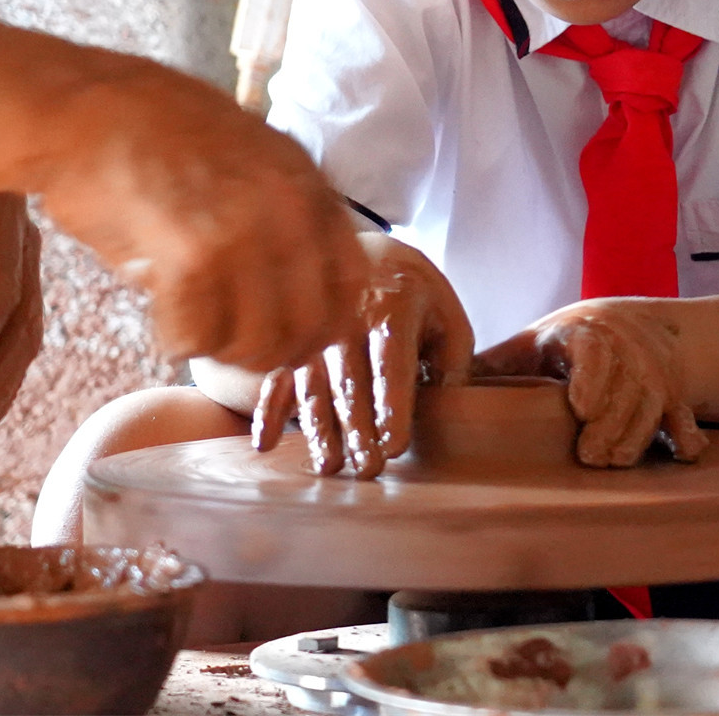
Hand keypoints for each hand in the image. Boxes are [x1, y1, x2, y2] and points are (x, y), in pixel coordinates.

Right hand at [35, 58, 364, 372]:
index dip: (323, 326)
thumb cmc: (153, 132)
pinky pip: (197, 337)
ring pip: (254, 343)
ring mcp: (244, 234)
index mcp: (307, 184)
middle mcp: (289, 210)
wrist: (80, 110)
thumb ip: (284, 212)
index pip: (352, 286)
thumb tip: (298, 287)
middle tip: (231, 344)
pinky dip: (176, 338)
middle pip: (307, 328)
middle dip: (269, 350)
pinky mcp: (191, 259)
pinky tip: (160, 314)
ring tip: (192, 323)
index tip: (294, 338)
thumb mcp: (249, 154)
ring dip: (220, 347)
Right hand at [251, 233, 474, 477]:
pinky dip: (268, 412)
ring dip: (319, 430)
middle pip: (350, 384)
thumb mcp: (446, 311)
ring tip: (330, 467)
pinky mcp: (293, 346)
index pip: (390, 365)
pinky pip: (276, 380)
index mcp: (391, 310)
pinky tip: (265, 444)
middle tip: (368, 469)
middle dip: (357, 430)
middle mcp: (345, 322)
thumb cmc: (411, 291)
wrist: (360, 249)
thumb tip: (449, 405)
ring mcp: (313, 334)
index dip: (391, 407)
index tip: (394, 446)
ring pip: (314, 389)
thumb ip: (453, 358)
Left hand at [475, 299, 708, 467]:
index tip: (581, 408)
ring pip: (652, 406)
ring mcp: (654, 374)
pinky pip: (685, 416)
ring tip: (613, 462)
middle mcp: (625, 351)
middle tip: (590, 457)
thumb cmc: (574, 342)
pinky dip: (686, 434)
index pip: (594, 349)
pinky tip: (683, 451)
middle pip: (625, 388)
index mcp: (583, 335)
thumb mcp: (534, 344)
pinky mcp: (676, 397)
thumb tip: (439, 384)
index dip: (591, 377)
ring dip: (636, 436)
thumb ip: (496, 364)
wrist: (642, 328)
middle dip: (610, 424)